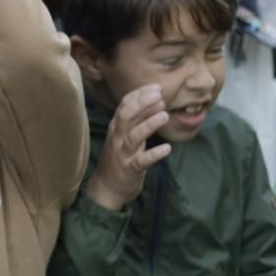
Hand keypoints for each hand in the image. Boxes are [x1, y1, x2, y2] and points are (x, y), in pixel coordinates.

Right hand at [84, 84, 171, 212]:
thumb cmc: (120, 158)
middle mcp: (117, 137)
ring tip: (165, 115)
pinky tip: (167, 148)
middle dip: (141, 104)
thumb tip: (157, 102)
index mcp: (116, 128)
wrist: (108, 188)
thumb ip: (140, 120)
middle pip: (126, 116)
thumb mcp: (128, 136)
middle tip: (159, 96)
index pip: (124, 105)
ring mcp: (123, 153)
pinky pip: (142, 161)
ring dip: (149, 124)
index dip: (139, 95)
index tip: (156, 87)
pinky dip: (154, 154)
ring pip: (134, 136)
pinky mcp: (130, 169)